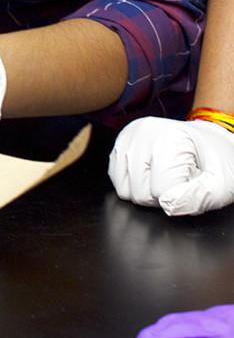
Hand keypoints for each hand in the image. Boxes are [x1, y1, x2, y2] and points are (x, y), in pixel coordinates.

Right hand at [108, 116, 233, 215]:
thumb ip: (199, 198)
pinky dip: (133, 184)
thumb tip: (168, 205)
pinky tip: (150, 172)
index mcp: (170, 138)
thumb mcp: (221, 183)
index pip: (162, 193)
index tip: (192, 180)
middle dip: (160, 196)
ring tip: (165, 174)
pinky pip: (116, 180)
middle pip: (139, 193)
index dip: (180, 196)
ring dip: (145, 191)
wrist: (206, 138)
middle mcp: (143, 133)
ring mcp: (129, 136)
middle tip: (178, 179)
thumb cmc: (215, 160)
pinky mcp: (120, 142)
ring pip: (124, 190)